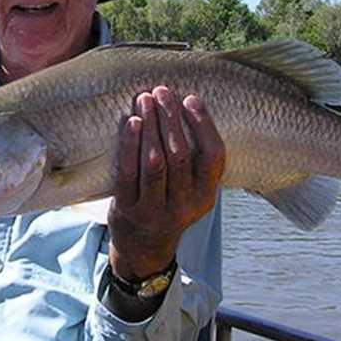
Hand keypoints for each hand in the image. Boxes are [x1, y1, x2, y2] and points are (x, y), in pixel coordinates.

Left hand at [107, 86, 224, 279]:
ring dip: (150, 126)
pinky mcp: (127, 210)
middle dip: (171, 119)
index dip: (203, 125)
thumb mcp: (193, 191)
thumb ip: (195, 161)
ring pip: (154, 162)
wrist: (144, 248)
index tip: (190, 99)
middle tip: (162, 92)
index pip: (213, 157)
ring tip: (145, 99)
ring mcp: (154, 210)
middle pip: (180, 155)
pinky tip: (130, 121)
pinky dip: (129, 143)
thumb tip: (188, 104)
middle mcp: (183, 206)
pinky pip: (128, 172)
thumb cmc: (170, 205)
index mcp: (205, 198)